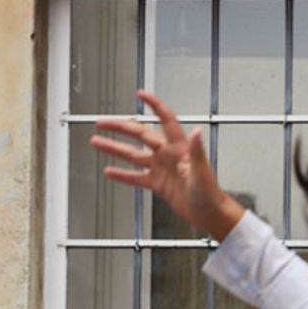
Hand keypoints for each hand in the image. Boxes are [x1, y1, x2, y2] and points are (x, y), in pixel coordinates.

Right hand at [91, 90, 244, 240]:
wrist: (210, 213)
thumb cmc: (210, 194)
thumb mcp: (202, 172)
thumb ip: (198, 151)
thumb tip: (197, 132)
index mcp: (180, 148)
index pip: (166, 120)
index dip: (155, 106)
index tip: (141, 95)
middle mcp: (168, 155)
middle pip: (140, 135)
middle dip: (120, 127)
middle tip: (102, 122)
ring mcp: (162, 169)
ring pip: (133, 155)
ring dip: (115, 148)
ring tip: (97, 142)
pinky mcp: (158, 184)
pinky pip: (136, 177)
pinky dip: (122, 175)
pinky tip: (110, 171)